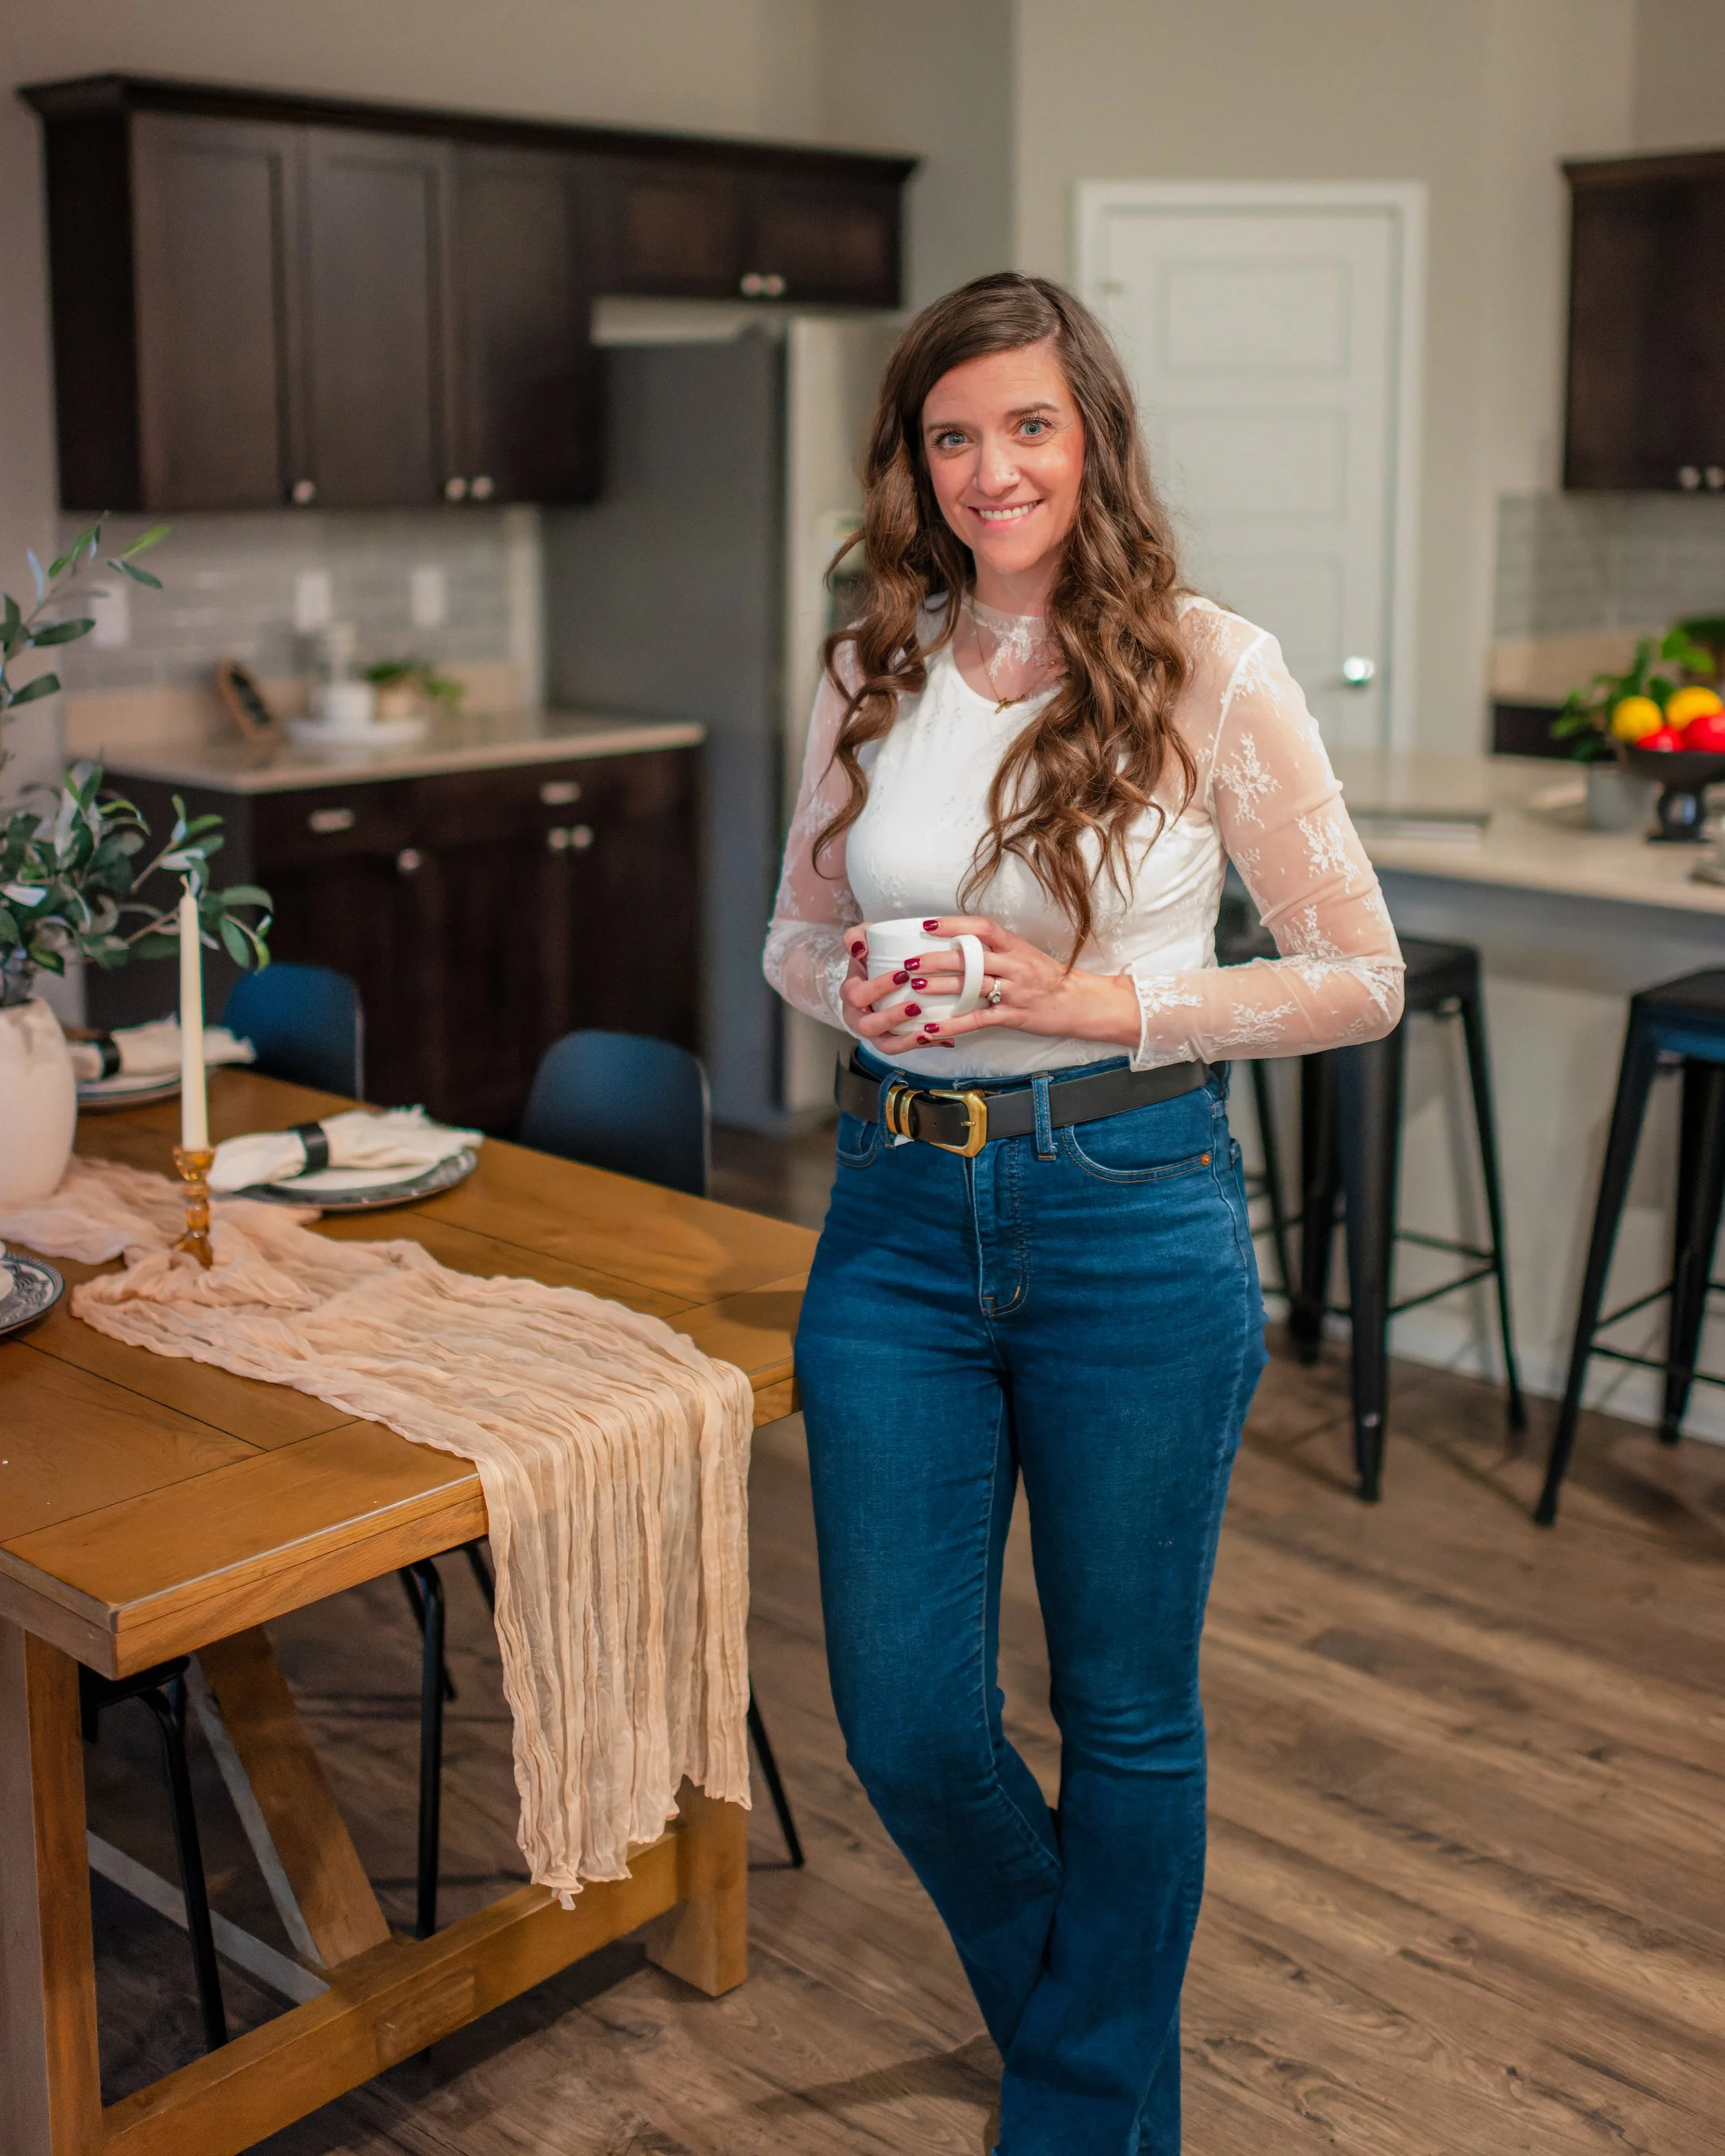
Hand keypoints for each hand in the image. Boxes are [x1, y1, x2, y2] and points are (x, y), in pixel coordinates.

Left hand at [839, 916, 1139, 1056]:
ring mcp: (1015, 990)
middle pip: (970, 957)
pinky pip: (980, 1019)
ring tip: (915, 987)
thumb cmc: (1052, 979)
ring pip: (972, 986)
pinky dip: (955, 1024)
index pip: (981, 928)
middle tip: (908, 962)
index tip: (925, 925)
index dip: (952, 925)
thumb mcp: (1027, 955)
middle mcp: (1015, 964)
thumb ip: (998, 950)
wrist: (1085, 1002)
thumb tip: (961, 945)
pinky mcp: (1016, 1015)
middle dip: (936, 959)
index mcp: (1016, 945)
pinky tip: (934, 1028)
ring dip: (941, 987)